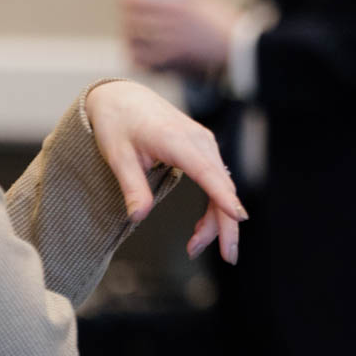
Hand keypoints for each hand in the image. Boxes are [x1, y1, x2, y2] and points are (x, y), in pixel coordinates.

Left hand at [84, 80, 248, 261]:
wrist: (122, 98)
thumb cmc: (118, 123)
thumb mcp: (117, 156)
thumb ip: (131, 186)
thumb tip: (138, 216)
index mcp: (176, 140)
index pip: (206, 172)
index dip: (223, 196)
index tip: (239, 217)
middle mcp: (198, 140)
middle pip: (222, 186)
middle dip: (227, 223)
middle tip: (228, 257)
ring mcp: (204, 144)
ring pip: (222, 187)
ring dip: (216, 219)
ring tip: (194, 247)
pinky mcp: (203, 149)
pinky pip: (216, 181)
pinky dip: (214, 205)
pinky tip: (202, 227)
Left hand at [120, 0, 239, 72]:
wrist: (238, 47)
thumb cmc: (223, 21)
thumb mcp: (203, 1)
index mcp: (177, 6)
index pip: (140, 1)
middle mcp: (170, 25)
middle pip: (135, 21)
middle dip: (126, 18)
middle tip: (125, 16)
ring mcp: (171, 44)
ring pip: (137, 41)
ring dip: (129, 38)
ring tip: (129, 36)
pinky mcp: (174, 60)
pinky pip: (147, 61)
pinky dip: (138, 58)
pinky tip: (136, 56)